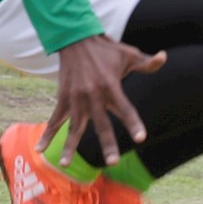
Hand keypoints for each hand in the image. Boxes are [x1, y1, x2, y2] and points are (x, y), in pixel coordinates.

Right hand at [42, 34, 167, 166]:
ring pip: (74, 127)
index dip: (133, 123)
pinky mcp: (63, 98)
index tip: (141, 138)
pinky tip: (40, 150)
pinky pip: (54, 120)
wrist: (75, 38)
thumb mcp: (128, 54)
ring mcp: (75, 99)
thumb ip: (146, 62)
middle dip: (108, 144)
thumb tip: (163, 57)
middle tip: (113, 162)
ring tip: (64, 165)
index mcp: (111, 86)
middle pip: (102, 124)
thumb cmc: (106, 49)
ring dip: (69, 146)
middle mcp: (93, 95)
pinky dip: (46, 134)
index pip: (126, 109)